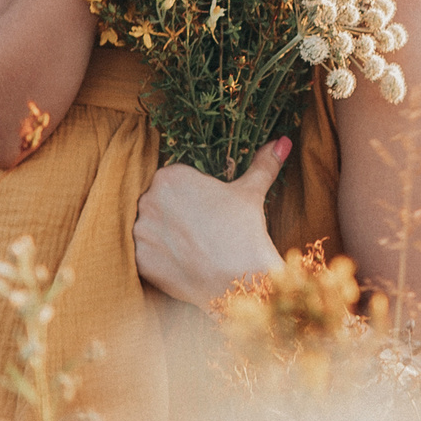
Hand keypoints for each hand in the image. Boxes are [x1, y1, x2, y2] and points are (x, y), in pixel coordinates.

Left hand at [133, 137, 290, 305]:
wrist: (239, 279)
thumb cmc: (244, 231)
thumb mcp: (251, 192)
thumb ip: (262, 164)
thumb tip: (283, 142)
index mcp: (170, 176)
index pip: (173, 183)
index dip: (190, 199)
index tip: (205, 214)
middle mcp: (148, 198)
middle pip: (157, 205)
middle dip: (174, 217)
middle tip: (200, 233)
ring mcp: (140, 230)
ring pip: (149, 230)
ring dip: (164, 238)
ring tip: (191, 249)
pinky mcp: (138, 259)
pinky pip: (144, 255)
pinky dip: (159, 260)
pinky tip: (181, 264)